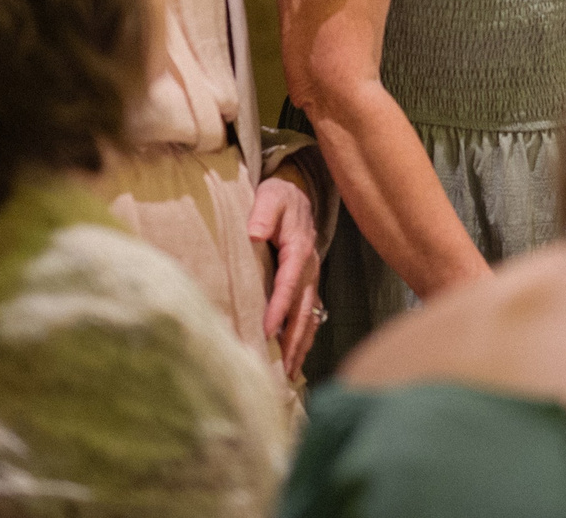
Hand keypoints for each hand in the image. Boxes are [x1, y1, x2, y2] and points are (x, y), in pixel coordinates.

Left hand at [247, 174, 321, 377]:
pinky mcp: (307, 284)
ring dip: (300, 344)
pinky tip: (296, 357)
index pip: (288, 283)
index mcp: (299, 249)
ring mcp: (311, 278)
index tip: (267, 330)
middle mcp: (309, 268)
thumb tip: (254, 233)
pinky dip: (304, 336)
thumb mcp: (271, 196)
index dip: (279, 308)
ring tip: (290, 371)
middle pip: (303, 308)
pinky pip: (309, 313)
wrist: (296, 194)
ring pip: (309, 315)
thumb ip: (263, 212)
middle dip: (294, 339)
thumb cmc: (279, 197)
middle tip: (282, 367)